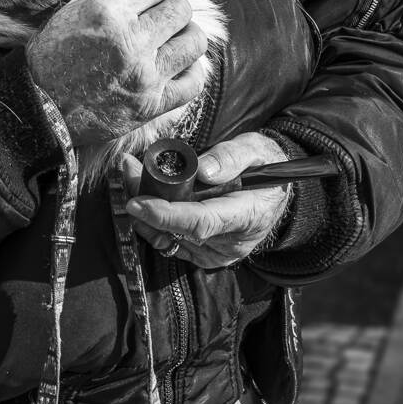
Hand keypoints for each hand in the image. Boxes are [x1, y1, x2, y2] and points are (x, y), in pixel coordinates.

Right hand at [26, 0, 209, 147]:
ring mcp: (145, 76)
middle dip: (168, 8)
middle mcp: (131, 42)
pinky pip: (194, 81)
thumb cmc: (53, 55)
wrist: (40, 111)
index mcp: (108, 13)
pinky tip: (172, 67)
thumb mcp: (77, 9)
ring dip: (182, 36)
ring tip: (164, 41)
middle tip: (151, 20)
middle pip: (180, 8)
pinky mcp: (153, 105)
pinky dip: (188, 71)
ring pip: (194, 41)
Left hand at [123, 132, 291, 267]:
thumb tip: (202, 169)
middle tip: (128, 169)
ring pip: (168, 238)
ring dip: (144, 210)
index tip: (137, 202)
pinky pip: (170, 242)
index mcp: (246, 216)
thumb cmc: (264, 165)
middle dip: (145, 203)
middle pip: (177, 231)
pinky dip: (152, 221)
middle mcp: (231, 243)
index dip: (166, 215)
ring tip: (132, 173)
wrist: (274, 192)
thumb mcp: (255, 148)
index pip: (200, 222)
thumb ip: (232, 156)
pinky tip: (143, 194)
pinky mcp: (204, 255)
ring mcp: (217, 253)